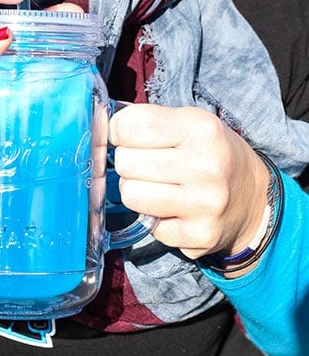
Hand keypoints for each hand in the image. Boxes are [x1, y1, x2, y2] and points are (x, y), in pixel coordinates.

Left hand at [109, 104, 269, 264]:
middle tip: (145, 163)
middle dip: (128, 162)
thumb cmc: (212, 153)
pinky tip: (172, 208)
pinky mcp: (199, 236)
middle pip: (126, 162)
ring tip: (155, 185)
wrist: (255, 198)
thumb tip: (100, 122)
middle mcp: (205, 165)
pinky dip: (154, 218)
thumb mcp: (190, 122)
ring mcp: (204, 204)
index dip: (117, 131)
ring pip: (131, 195)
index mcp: (200, 128)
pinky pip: (149, 226)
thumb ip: (148, 119)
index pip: (129, 126)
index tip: (125, 136)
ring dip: (135, 190)